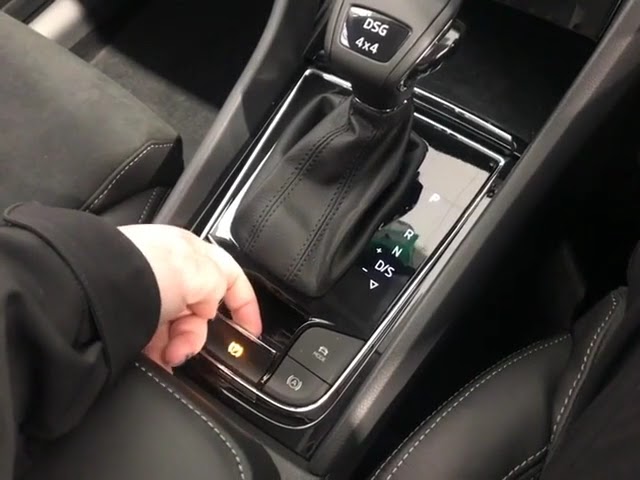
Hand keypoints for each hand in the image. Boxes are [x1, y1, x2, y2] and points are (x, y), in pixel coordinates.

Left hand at [118, 225, 260, 370]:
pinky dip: (157, 351)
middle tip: (185, 349)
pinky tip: (155, 359)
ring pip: (177, 328)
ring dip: (177, 346)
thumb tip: (212, 306)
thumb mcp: (201, 273)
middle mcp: (171, 271)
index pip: (230, 278)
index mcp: (192, 253)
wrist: (96, 286)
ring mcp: (148, 292)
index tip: (250, 332)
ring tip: (166, 357)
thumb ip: (220, 288)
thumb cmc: (146, 269)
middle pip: (201, 311)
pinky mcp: (128, 313)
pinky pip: (152, 337)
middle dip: (197, 335)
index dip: (244, 305)